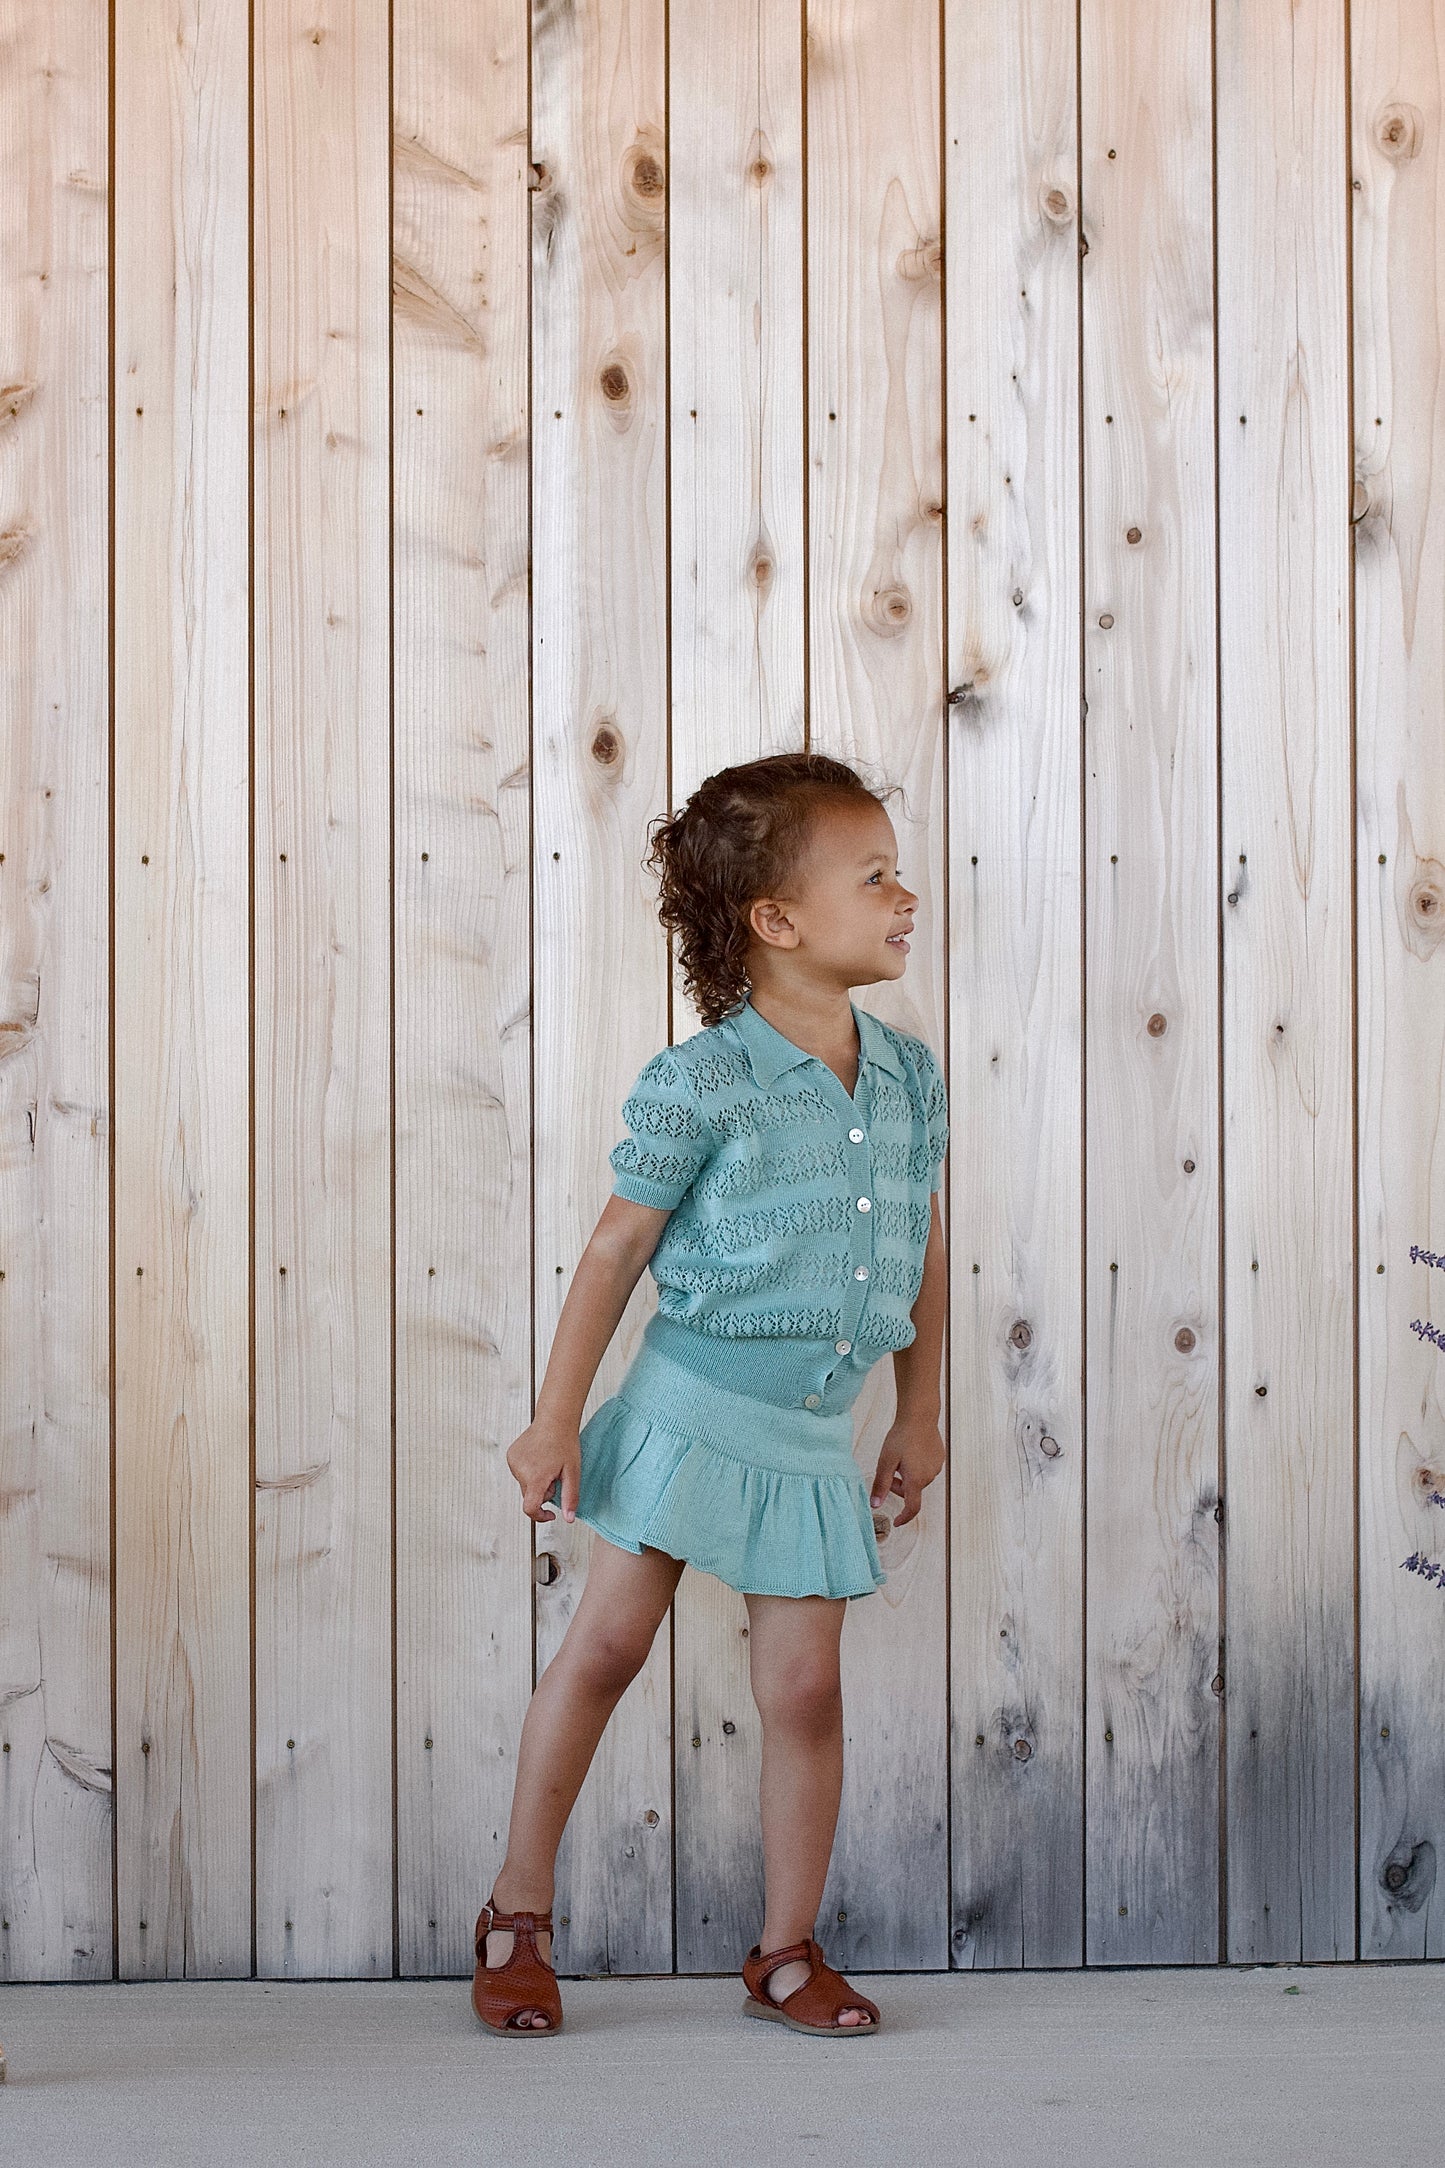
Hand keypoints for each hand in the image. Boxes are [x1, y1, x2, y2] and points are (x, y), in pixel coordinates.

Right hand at [506, 1420, 580, 1524]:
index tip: (550, 1514)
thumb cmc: (565, 1443)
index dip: (540, 1516)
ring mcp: (513, 1462)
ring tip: (547, 1464)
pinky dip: (529, 1472)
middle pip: (529, 1496)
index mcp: (536, 1477)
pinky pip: (519, 1473)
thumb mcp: (573, 1473)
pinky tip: (538, 1458)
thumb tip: (569, 1519)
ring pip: (525, 1485)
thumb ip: (570, 1498)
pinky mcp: (510, 1456)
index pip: (530, 1508)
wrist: (555, 1419)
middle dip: (543, 1492)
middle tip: (555, 1476)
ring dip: (536, 1481)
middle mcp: (520, 1470)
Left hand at [868, 1412, 943, 1526]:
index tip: (896, 1522)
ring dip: (907, 1476)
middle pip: (911, 1491)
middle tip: (889, 1470)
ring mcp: (936, 1467)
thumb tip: (874, 1505)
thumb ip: (880, 1485)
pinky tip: (911, 1451)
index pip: (912, 1508)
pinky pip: (925, 1469)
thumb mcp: (885, 1461)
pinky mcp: (939, 1458)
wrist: (919, 1416)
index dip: (904, 1518)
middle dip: (899, 1486)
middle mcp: (929, 1476)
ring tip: (901, 1456)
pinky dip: (916, 1467)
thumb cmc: (901, 1437)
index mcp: (916, 1480)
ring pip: (918, 1480)